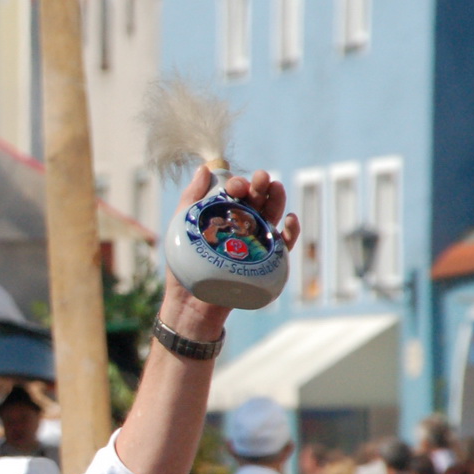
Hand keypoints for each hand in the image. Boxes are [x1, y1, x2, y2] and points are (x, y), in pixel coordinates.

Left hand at [161, 165, 298, 337]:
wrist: (189, 303)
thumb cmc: (185, 266)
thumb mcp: (183, 226)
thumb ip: (192, 198)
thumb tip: (204, 169)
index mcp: (225, 215)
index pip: (237, 193)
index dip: (239, 184)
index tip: (234, 185)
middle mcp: (243, 226)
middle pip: (258, 201)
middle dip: (261, 186)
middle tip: (260, 179)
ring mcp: (256, 243)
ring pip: (272, 217)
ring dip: (277, 201)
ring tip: (275, 189)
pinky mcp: (265, 263)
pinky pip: (283, 246)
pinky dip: (290, 232)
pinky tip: (289, 220)